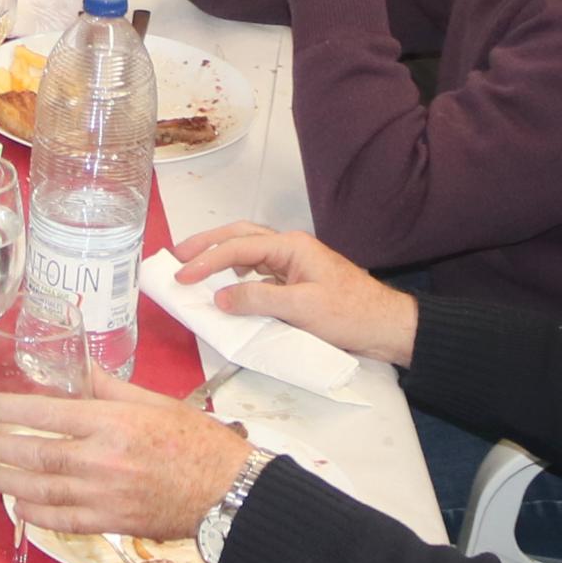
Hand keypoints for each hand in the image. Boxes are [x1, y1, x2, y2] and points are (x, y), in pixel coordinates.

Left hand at [0, 371, 254, 540]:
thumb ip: (107, 387)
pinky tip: (18, 506)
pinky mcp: (110, 522)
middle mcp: (101, 459)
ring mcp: (104, 495)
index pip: (46, 413)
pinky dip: (36, 514)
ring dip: (5, 483)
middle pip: (34, 454)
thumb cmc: (195, 441)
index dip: (7, 410)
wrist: (226, 491)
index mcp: (110, 422)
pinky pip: (63, 520)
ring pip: (41, 490)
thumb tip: (76, 367)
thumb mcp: (151, 401)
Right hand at [168, 222, 419, 365]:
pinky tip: (229, 288)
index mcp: (291, 246)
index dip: (205, 261)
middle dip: (206, 244)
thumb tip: (221, 298)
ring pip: (248, 251)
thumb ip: (259, 300)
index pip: (237, 247)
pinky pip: (259, 271)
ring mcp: (294, 264)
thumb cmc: (350, 314)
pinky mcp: (297, 281)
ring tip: (194, 267)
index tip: (180, 276)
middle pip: (239, 236)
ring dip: (220, 256)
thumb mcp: (302, 309)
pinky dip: (237, 275)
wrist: (386, 326)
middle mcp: (290, 248)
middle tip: (175, 255)